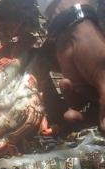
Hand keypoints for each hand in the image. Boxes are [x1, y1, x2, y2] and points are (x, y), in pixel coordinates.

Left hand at [48, 0, 104, 129]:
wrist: (70, 38)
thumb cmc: (94, 52)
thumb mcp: (103, 77)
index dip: (103, 121)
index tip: (99, 131)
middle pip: (100, 115)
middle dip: (87, 119)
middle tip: (74, 119)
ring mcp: (92, 93)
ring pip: (86, 112)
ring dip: (76, 110)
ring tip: (69, 111)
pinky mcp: (77, 90)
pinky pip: (73, 102)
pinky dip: (69, 94)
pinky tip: (66, 82)